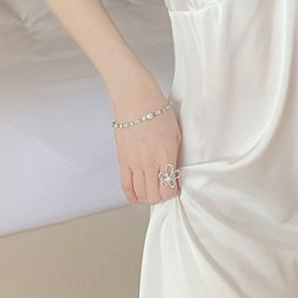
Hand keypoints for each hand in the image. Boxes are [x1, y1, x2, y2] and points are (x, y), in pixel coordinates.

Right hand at [112, 88, 182, 205]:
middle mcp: (149, 163)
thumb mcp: (175, 134)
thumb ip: (174, 155)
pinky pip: (125, 185)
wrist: (136, 99)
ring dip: (147, 196)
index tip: (174, 188)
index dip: (173, 193)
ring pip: (140, 193)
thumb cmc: (157, 111)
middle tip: (164, 190)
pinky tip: (136, 198)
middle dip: (160, 197)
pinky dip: (131, 195)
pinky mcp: (122, 160)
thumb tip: (173, 170)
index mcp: (165, 156)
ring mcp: (134, 163)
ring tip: (152, 191)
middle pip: (154, 195)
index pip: (168, 189)